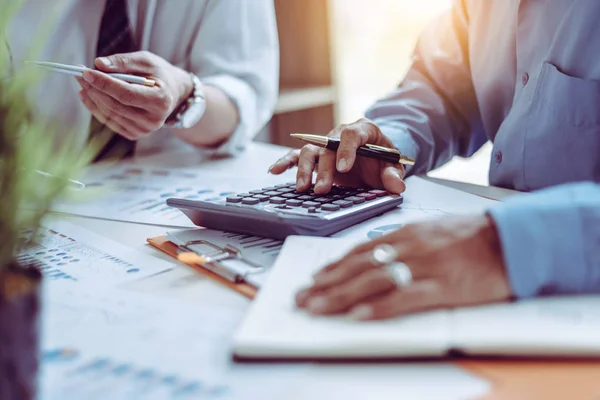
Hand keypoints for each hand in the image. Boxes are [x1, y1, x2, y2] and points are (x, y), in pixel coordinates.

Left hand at [76, 51, 192, 139]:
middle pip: (116, 105)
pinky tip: (88, 95)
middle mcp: (154, 120)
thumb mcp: (146, 61)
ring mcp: (144, 130)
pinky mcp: (135, 134)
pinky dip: (95, 108)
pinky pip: (110, 121)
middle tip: (79, 74)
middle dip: (94, 89)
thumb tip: (98, 64)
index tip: (86, 72)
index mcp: (160, 100)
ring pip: (110, 114)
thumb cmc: (159, 74)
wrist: (173, 94)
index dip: (105, 83)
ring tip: (82, 83)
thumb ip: (124, 61)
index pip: (127, 94)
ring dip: (92, 97)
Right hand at [268, 118, 405, 194]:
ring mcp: (325, 145)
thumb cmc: (382, 158)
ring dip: (304, 170)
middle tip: (322, 189)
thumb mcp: (393, 165)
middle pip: (327, 147)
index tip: (344, 168)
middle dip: (324, 169)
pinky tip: (274, 171)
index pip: (352, 135)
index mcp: (363, 130)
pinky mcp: (315, 155)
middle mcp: (339, 135)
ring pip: (310, 152)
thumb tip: (396, 186)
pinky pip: (297, 156)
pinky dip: (285, 162)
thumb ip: (393, 174)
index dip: (346, 150)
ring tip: (302, 188)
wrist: (375, 157)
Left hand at [296, 214, 511, 320]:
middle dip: (326, 284)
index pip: (360, 250)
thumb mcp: (433, 230)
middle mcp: (408, 246)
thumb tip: (380, 254)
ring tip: (316, 308)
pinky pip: (404, 298)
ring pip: (372, 281)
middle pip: (358, 266)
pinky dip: (378, 308)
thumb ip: (405, 241)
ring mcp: (424, 266)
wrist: (511, 238)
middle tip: (302, 298)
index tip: (315, 278)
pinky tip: (358, 316)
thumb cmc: (473, 236)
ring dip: (340, 296)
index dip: (335, 266)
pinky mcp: (442, 287)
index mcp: (406, 233)